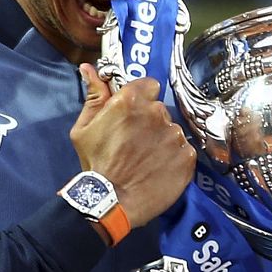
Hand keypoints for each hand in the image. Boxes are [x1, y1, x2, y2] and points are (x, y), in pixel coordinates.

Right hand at [71, 63, 194, 226]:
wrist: (112, 203)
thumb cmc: (95, 164)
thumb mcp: (84, 129)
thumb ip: (94, 96)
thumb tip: (90, 69)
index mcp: (130, 101)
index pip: (149, 85)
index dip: (142, 98)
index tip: (134, 113)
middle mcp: (157, 113)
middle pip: (160, 108)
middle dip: (150, 120)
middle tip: (136, 141)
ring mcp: (174, 135)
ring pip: (172, 130)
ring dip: (163, 139)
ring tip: (148, 158)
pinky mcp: (187, 156)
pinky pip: (184, 149)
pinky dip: (174, 157)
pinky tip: (159, 168)